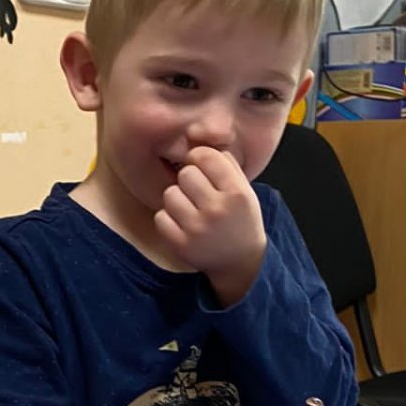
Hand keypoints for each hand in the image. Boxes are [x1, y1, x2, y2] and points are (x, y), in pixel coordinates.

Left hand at [154, 146, 266, 304]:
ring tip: (189, 206)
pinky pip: (160, 217)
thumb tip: (202, 144)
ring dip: (176, 198)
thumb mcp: (245, 191)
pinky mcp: (181, 244)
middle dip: (189, 179)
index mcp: (237, 193)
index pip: (206, 156)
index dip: (200, 157)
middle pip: (185, 173)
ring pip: (170, 194)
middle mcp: (217, 210)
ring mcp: (197, 228)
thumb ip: (227, 165)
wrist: (240, 262)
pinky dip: (167, 218)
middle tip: (196, 190)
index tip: (201, 165)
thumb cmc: (241, 220)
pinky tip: (181, 222)